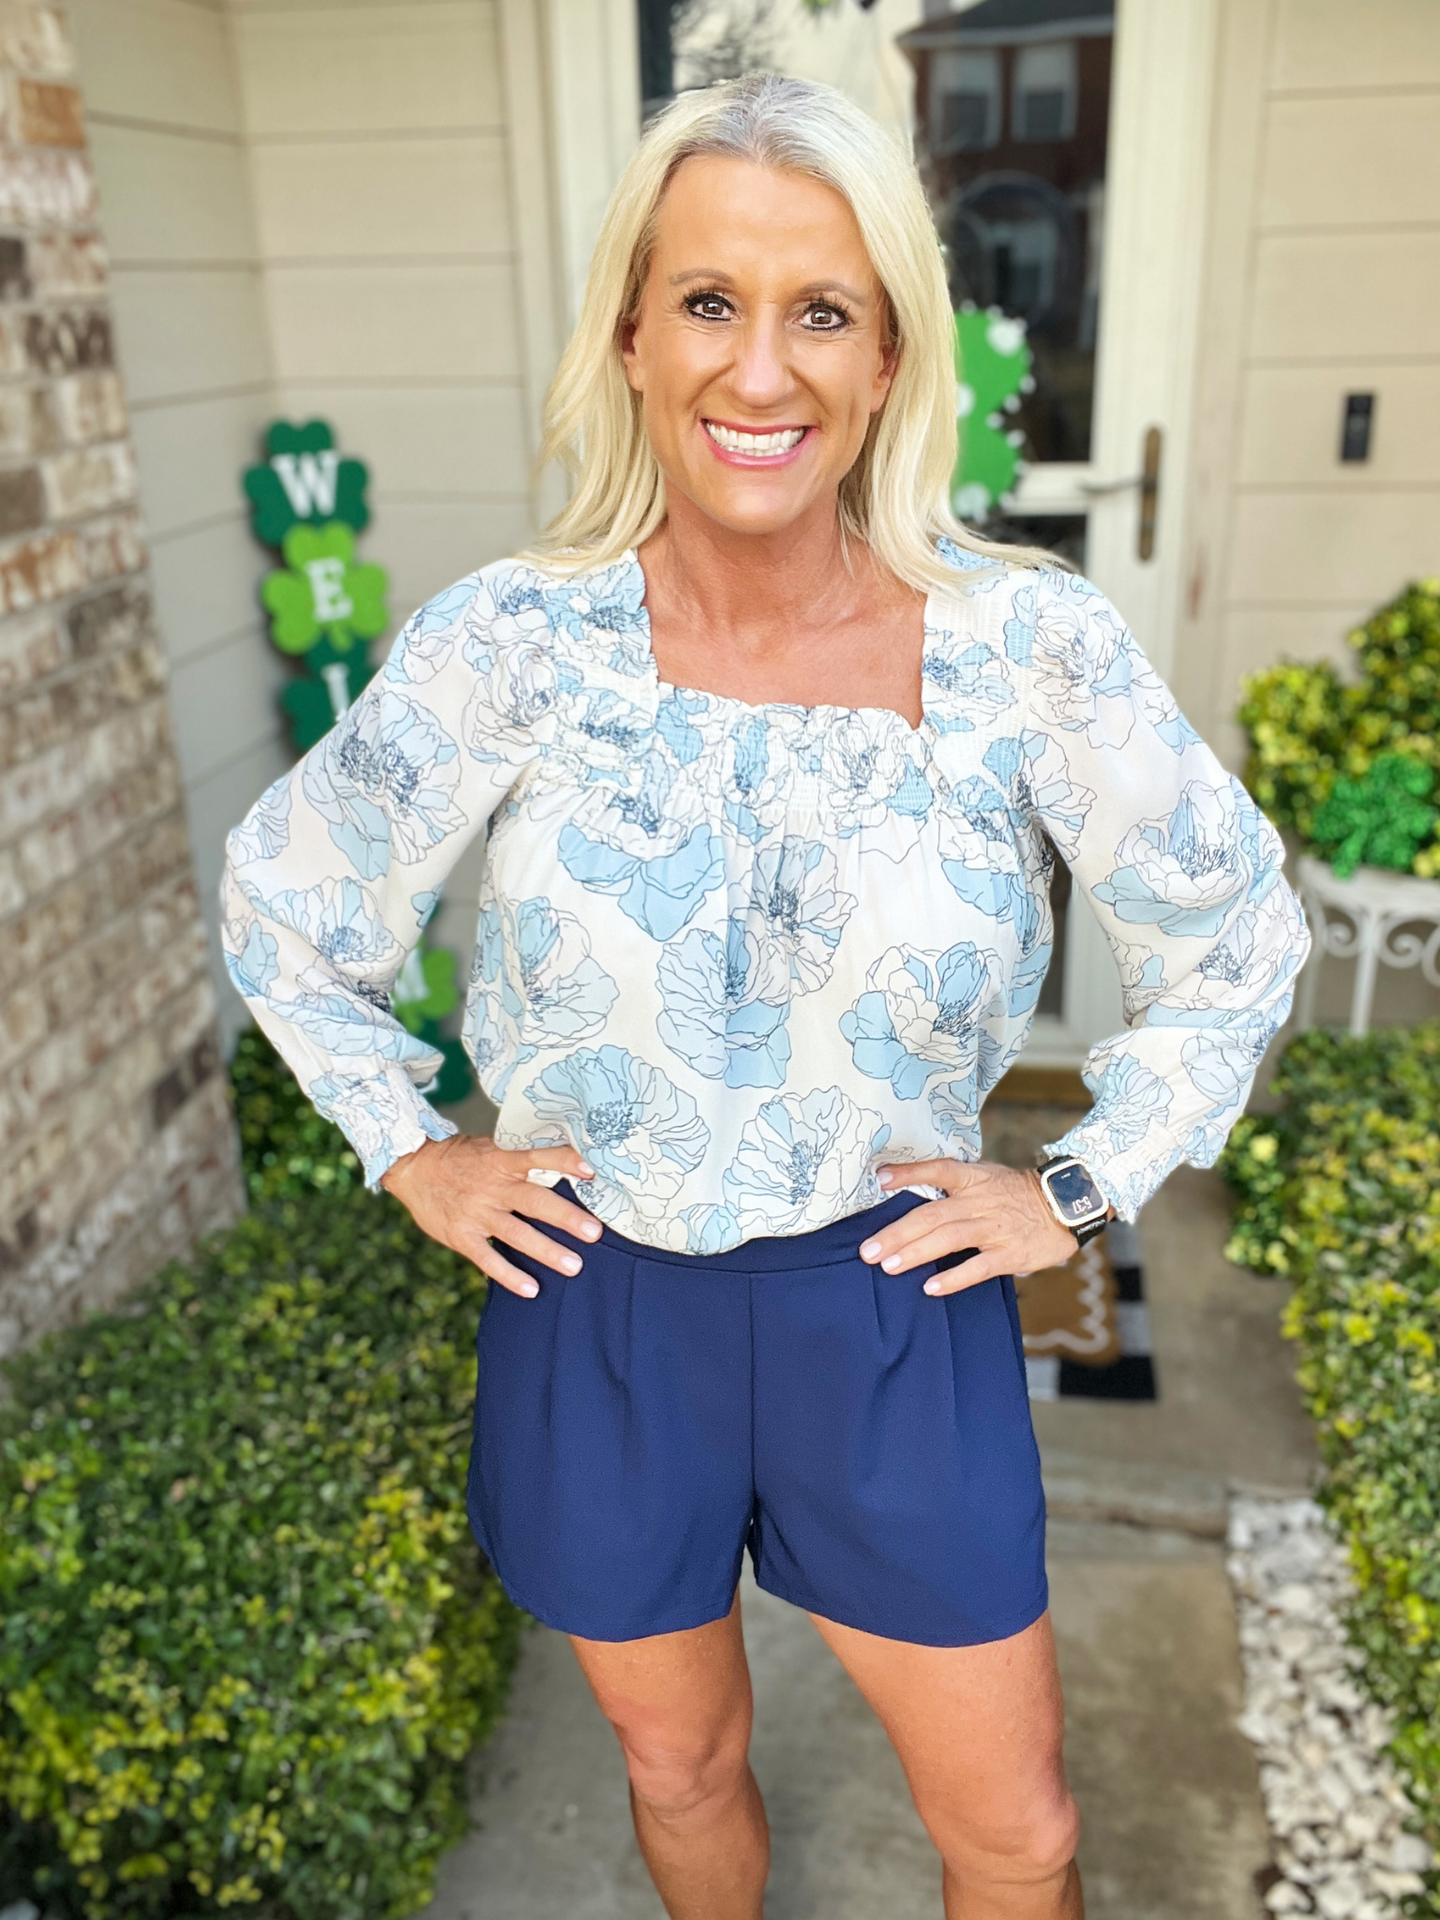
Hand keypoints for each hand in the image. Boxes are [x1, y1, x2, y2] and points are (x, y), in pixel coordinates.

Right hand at [380, 1134, 600, 1297]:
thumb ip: (520, 1158)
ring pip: (516, 1234)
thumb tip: (565, 1162)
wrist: (413, 1167)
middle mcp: (492, 1187)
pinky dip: (509, 1275)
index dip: (563, 1161)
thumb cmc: (461, 1158)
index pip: (537, 1157)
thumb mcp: (490, 1148)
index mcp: (501, 1160)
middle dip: (565, 1218)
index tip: (590, 1170)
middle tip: (595, 1232)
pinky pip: (488, 1258)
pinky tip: (531, 1289)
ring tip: (574, 1265)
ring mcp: (476, 1213)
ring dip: (546, 1251)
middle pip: (534, 1202)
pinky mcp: (461, 1235)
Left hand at [859, 1158, 1081, 1295]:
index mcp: (973, 1179)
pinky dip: (954, 1278)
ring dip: (916, 1253)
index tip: (880, 1179)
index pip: (937, 1170)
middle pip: (931, 1215)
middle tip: (868, 1251)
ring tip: (888, 1266)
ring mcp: (994, 1228)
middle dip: (897, 1233)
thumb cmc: (1017, 1194)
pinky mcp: (1010, 1253)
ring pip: (949, 1239)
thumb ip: (954, 1185)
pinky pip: (978, 1267)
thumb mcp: (987, 1177)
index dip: (908, 1173)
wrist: (1066, 1205)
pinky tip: (931, 1288)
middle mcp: (979, 1202)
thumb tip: (913, 1194)